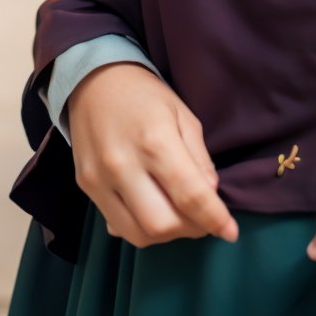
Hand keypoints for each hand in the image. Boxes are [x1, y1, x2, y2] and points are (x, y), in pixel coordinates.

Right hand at [67, 62, 238, 247]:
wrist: (93, 81)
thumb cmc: (146, 95)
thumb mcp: (184, 115)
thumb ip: (199, 158)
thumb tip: (211, 195)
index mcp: (155, 141)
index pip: (190, 195)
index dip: (214, 219)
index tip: (230, 232)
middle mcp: (123, 165)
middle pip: (162, 224)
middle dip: (191, 229)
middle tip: (205, 219)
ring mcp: (99, 179)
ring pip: (137, 234)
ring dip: (166, 234)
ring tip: (181, 217)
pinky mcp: (85, 187)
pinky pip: (116, 225)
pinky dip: (141, 228)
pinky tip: (154, 211)